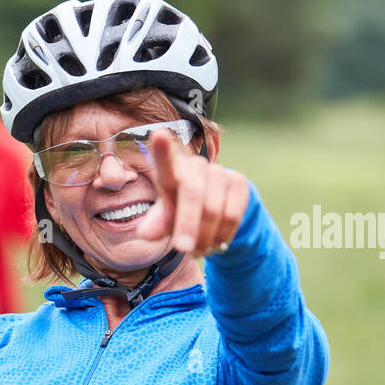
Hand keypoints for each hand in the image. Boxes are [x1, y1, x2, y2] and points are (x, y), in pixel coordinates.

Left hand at [135, 131, 249, 256]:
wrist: (212, 214)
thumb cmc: (179, 214)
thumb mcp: (164, 221)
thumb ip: (155, 225)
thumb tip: (145, 233)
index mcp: (170, 173)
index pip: (164, 162)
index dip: (162, 149)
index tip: (159, 134)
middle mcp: (194, 166)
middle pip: (193, 194)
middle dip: (188, 225)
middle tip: (183, 250)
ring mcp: (218, 172)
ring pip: (214, 210)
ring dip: (205, 238)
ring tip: (197, 250)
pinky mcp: (239, 182)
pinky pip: (233, 215)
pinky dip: (223, 235)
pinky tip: (216, 241)